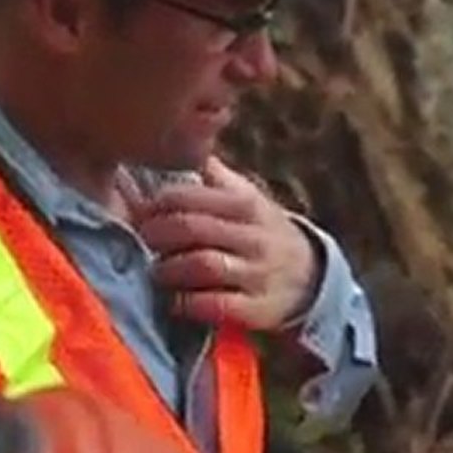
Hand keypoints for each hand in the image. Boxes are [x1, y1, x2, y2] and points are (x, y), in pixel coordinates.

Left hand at [133, 157, 320, 330]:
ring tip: (157, 271)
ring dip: (170, 268)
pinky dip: (188, 303)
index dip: (159, 203)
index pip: (193, 196)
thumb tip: (185, 143)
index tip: (142, 210)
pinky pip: (216, 305)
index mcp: (247, 205)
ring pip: (203, 265)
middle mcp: (254, 237)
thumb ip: (216, 178)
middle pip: (193, 228)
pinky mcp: (256, 308)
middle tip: (142, 240)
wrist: (310, 279)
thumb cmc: (264, 234)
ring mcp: (257, 274)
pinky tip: (174, 301)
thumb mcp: (249, 200)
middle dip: (158, 234)